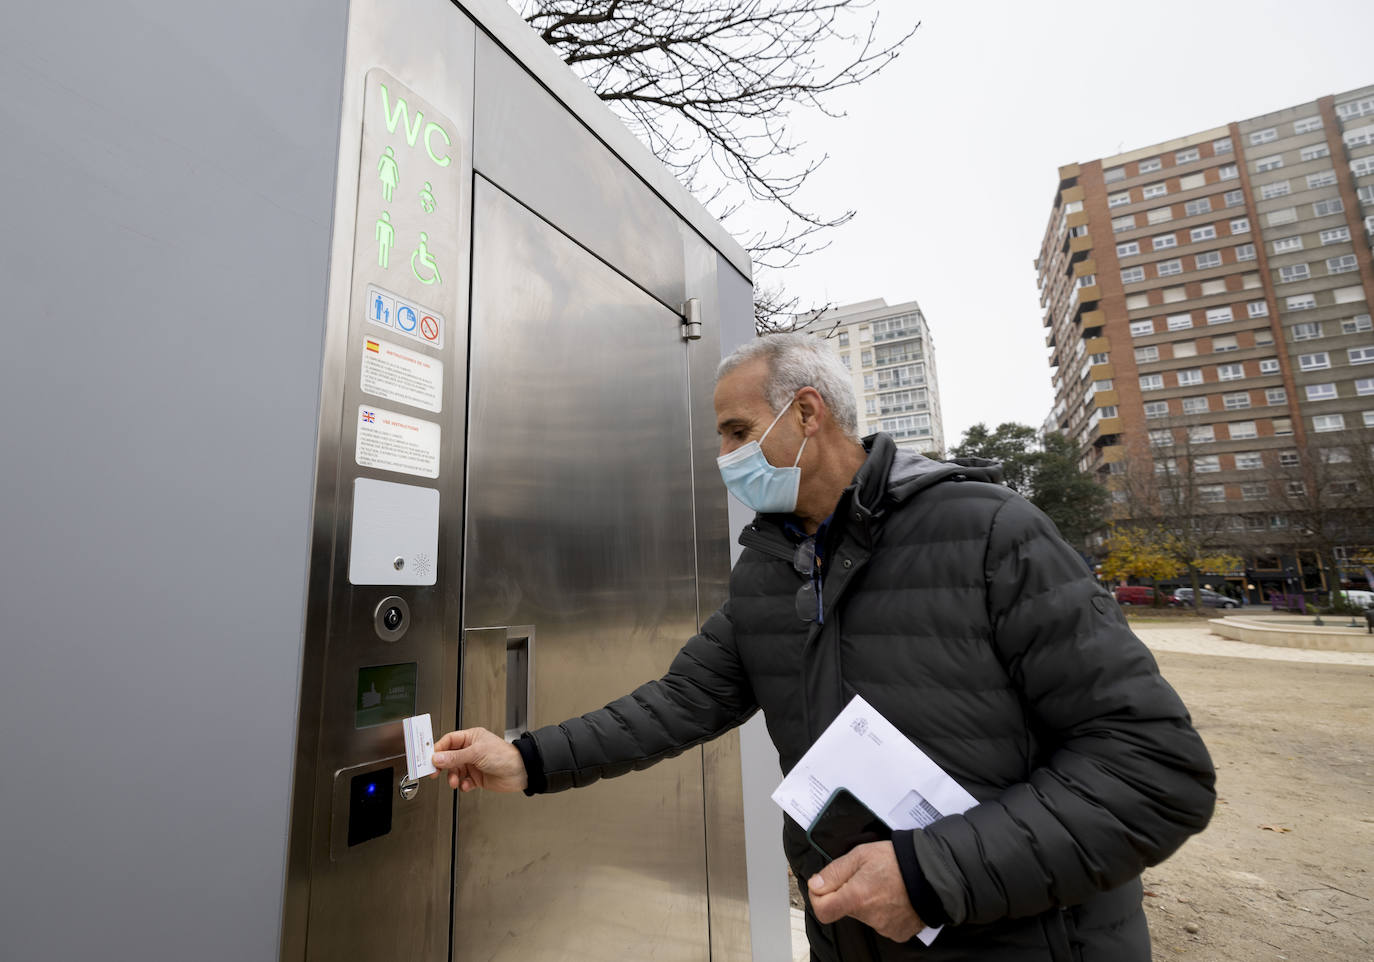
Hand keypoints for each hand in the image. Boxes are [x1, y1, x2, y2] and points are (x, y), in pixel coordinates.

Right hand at [431, 727, 527, 792]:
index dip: (438, 750)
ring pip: (455, 771)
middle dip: (443, 766)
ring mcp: (474, 764)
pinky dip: (463, 785)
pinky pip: (463, 781)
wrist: (520, 772)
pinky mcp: (477, 777)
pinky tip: (466, 785)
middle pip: (449, 757)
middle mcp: (471, 750)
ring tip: (455, 781)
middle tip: (435, 773)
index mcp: (471, 738)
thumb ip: (455, 757)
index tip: (429, 759)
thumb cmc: (505, 755)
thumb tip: (437, 757)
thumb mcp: (477, 753)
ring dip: (453, 777)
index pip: (449, 741)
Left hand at [808, 841, 922, 942]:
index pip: (823, 911)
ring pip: (864, 915)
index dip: (818, 896)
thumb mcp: (861, 855)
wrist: (933, 872)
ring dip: (867, 901)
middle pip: (844, 909)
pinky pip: (881, 923)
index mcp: (857, 897)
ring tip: (883, 884)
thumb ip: (835, 871)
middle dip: (847, 893)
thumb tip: (815, 885)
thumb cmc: (898, 860)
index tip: (824, 885)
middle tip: (864, 876)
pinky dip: (883, 911)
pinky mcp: (898, 932)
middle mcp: (870, 917)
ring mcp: (885, 927)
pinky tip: (893, 896)